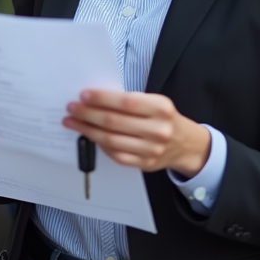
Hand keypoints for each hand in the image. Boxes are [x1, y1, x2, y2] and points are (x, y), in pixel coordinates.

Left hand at [64, 90, 210, 176]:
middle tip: (72, 108)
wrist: (186, 144)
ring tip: (73, 122)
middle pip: (114, 122)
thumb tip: (95, 99)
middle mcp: (157, 129)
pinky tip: (90, 136)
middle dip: (88, 114)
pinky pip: (116, 154)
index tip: (84, 95)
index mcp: (160, 108)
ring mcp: (151, 149)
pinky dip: (100, 145)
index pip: (125, 102)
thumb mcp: (155, 103)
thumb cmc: (165, 119)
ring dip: (87, 130)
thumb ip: (130, 101)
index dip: (102, 99)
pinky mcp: (144, 163)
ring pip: (111, 140)